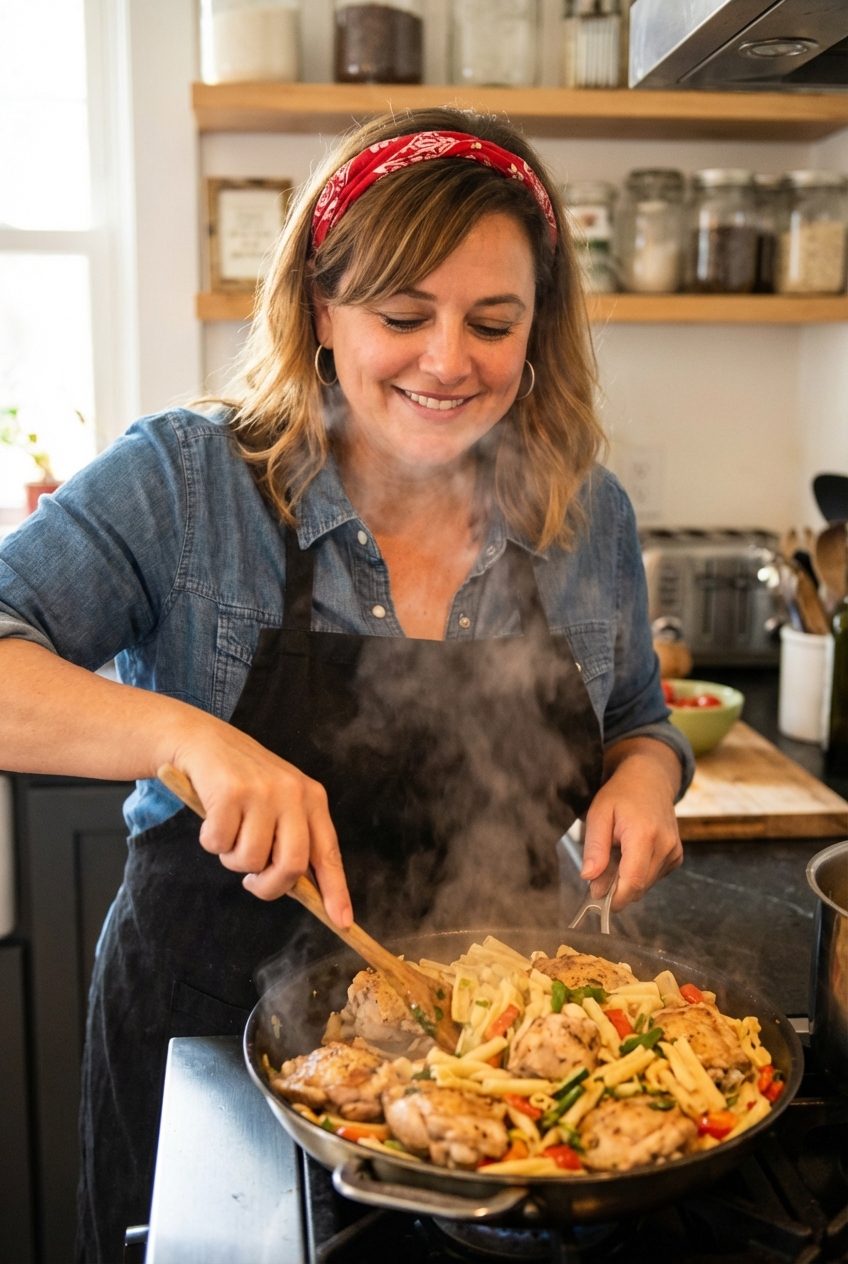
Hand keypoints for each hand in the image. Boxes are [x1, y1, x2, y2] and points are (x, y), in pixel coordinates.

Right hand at [166, 721, 352, 926]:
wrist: (206, 741)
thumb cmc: (244, 782)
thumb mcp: (280, 802)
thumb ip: (293, 838)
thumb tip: (304, 890)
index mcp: (313, 798)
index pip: (328, 852)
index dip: (335, 890)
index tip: (342, 921)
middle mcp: (293, 794)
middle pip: (292, 865)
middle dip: (269, 886)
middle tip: (252, 882)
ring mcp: (262, 792)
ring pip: (250, 860)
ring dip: (232, 859)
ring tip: (229, 833)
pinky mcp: (230, 792)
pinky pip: (219, 844)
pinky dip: (210, 841)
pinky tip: (212, 818)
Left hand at [581, 737, 682, 910]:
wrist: (650, 779)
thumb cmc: (621, 794)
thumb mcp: (598, 814)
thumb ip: (595, 848)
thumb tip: (589, 878)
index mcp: (645, 835)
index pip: (633, 881)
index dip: (614, 897)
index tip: (596, 899)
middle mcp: (666, 846)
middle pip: (638, 887)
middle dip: (616, 887)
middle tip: (601, 868)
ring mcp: (674, 852)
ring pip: (645, 885)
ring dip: (627, 879)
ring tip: (617, 853)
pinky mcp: (676, 857)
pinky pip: (653, 877)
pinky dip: (638, 872)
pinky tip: (632, 852)